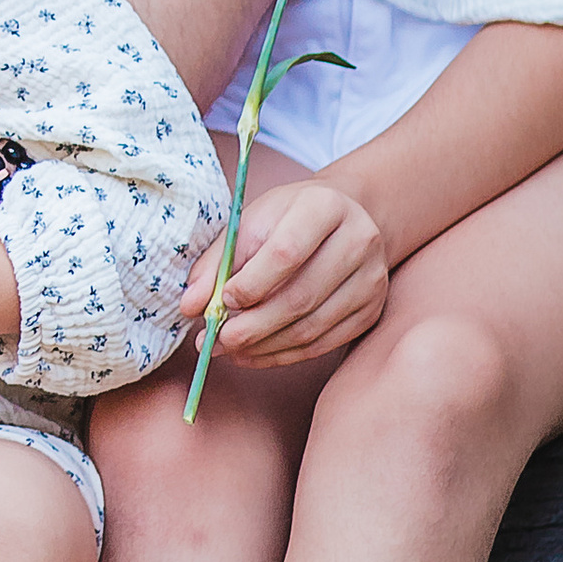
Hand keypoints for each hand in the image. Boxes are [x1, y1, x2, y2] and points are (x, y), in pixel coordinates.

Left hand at [188, 178, 386, 367]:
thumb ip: (217, 262)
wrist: (340, 219)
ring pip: (312, 326)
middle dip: (254, 325)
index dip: (252, 283)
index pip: (286, 252)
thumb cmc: (287, 218)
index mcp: (324, 207)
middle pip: (301, 296)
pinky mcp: (371, 310)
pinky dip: (285, 354)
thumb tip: (191, 306)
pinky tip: (256, 353)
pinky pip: (324, 343)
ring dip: (265, 345)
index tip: (224, 301)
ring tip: (230, 348)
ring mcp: (371, 279)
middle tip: (218, 339)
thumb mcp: (250, 223)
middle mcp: (359, 241)